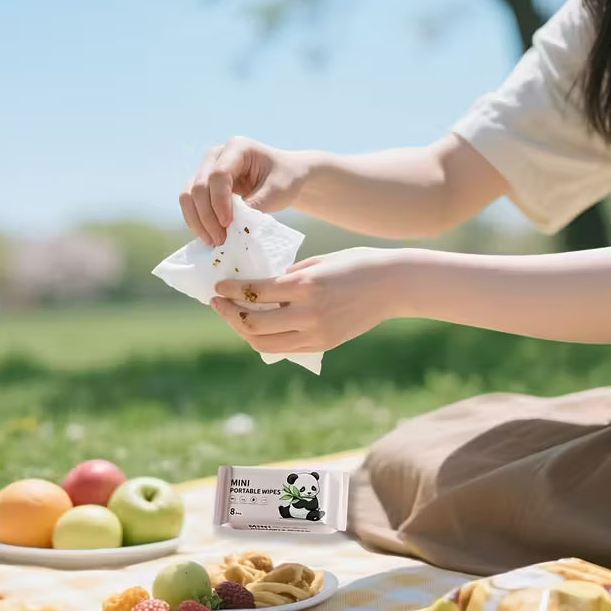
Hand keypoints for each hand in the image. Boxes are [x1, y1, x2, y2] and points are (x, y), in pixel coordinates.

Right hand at [180, 136, 313, 245]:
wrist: (286, 177)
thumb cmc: (285, 180)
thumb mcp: (277, 191)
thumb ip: (255, 204)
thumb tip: (230, 224)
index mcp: (237, 147)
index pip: (218, 174)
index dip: (219, 201)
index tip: (228, 223)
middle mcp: (216, 155)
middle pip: (199, 186)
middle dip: (207, 216)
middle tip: (220, 239)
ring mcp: (206, 169)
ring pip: (188, 195)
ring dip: (197, 220)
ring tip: (213, 241)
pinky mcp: (203, 185)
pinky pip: (190, 203)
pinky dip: (196, 220)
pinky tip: (208, 235)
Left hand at [210, 248, 401, 352]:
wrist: (393, 285)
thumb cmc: (355, 264)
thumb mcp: (318, 262)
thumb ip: (288, 277)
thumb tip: (259, 287)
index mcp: (305, 285)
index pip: (254, 293)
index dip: (230, 291)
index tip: (217, 287)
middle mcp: (308, 312)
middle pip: (253, 323)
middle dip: (229, 313)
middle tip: (218, 303)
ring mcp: (316, 332)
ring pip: (264, 342)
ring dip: (243, 331)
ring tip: (235, 317)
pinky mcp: (323, 344)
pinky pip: (284, 348)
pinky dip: (265, 339)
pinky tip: (258, 327)